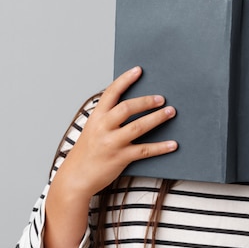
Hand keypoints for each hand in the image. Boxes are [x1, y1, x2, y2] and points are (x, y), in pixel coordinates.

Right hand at [59, 66, 177, 197]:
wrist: (75, 177)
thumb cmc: (87, 151)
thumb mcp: (93, 129)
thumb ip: (108, 117)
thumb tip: (132, 105)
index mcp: (96, 117)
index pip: (111, 92)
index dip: (125, 80)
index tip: (138, 70)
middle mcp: (103, 127)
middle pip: (127, 108)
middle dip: (146, 101)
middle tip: (161, 97)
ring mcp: (112, 143)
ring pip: (138, 127)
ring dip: (157, 118)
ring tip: (171, 112)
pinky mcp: (120, 158)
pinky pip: (144, 150)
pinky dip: (161, 147)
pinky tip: (173, 144)